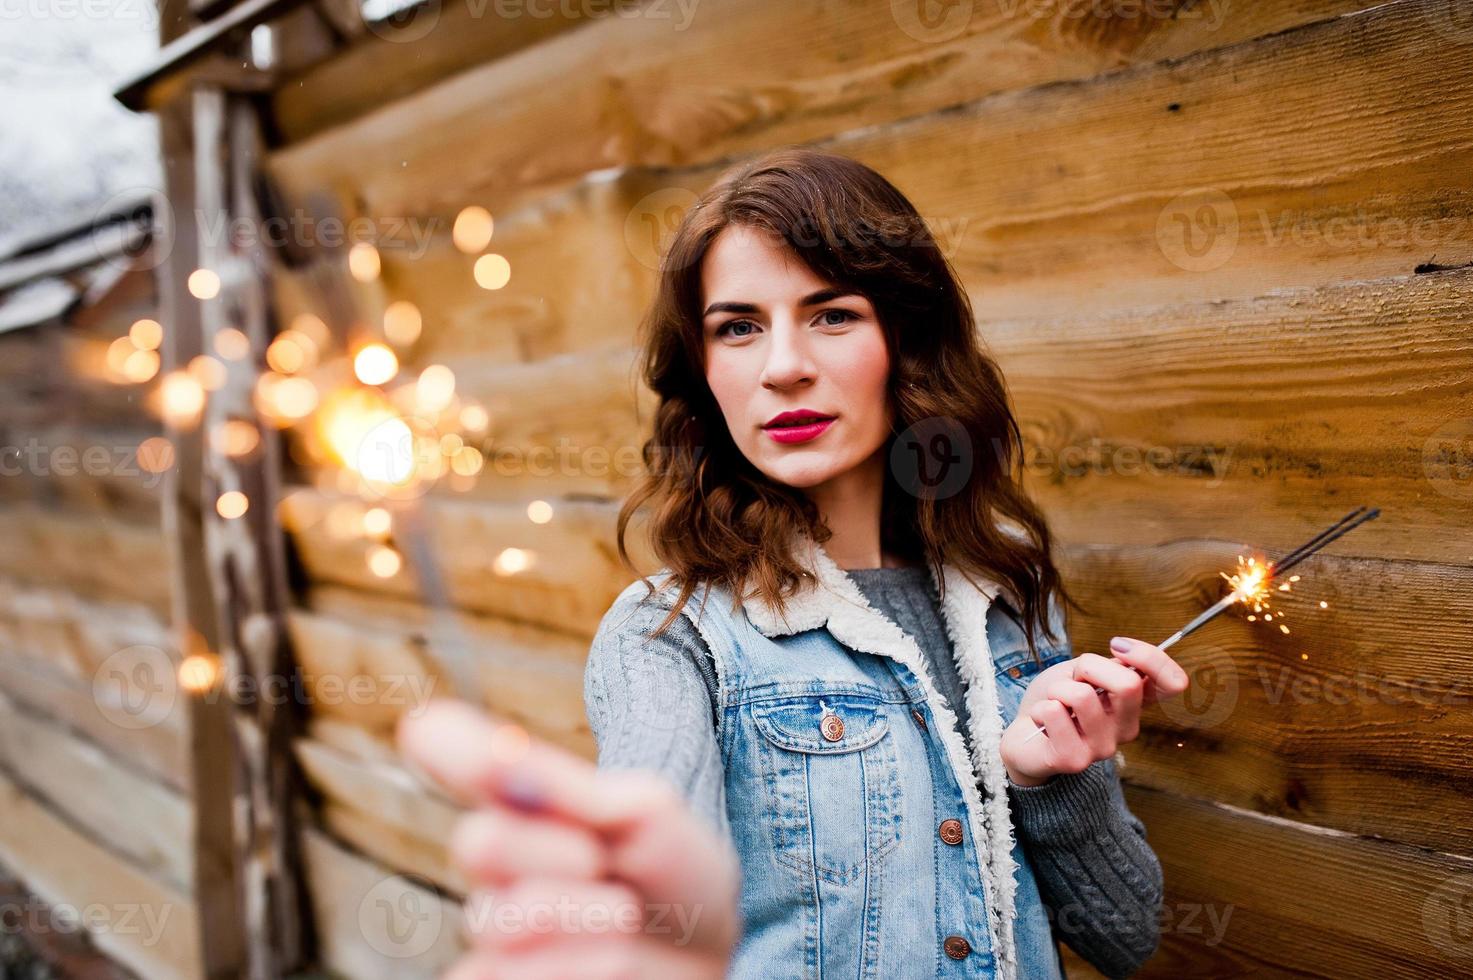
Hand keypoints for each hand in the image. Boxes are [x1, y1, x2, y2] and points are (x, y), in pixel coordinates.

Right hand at [396, 699, 740, 978]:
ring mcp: (493, 931)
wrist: (706, 951)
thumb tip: (464, 740)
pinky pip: (498, 978)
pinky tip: (609, 962)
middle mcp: (496, 864)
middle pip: (479, 844)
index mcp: (525, 803)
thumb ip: (560, 785)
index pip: (461, 760)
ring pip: (497, 923)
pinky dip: (574, 969)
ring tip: (625, 918)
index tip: (425, 729)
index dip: (444, 746)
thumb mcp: (641, 815)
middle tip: (603, 863)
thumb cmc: (672, 873)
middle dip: (552, 851)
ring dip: (578, 920)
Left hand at [999, 637, 1190, 787]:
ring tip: (1053, 703)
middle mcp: (1126, 729)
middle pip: (1129, 684)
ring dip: (1057, 689)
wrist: (1024, 733)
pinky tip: (1042, 721)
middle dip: (1088, 667)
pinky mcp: (1074, 760)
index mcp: (1135, 704)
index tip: (1117, 646)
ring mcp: (1103, 748)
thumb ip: (1108, 666)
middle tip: (1072, 679)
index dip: (1152, 658)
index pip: (1173, 683)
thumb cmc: (1057, 699)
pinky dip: (1041, 707)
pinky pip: (1054, 713)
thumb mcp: (1083, 672)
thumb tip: (1124, 652)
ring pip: (1082, 696)